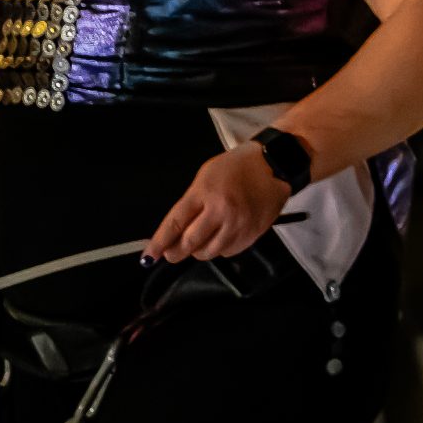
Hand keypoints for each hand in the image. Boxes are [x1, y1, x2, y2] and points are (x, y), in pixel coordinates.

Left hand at [146, 143, 294, 262]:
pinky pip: (229, 252)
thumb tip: (175, 232)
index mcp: (204, 193)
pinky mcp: (252, 233)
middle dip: (175, 252)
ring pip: (209, 252)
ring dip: (199, 251)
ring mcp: (238, 224)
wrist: (274, 165)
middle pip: (190, 243)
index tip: (148, 257)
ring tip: (200, 241)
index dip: (158, 243)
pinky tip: (222, 236)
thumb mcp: (205, 177)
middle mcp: (221, 211)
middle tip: (171, 253)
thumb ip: (190, 204)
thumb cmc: (236, 167)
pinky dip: (220, 248)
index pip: (174, 224)